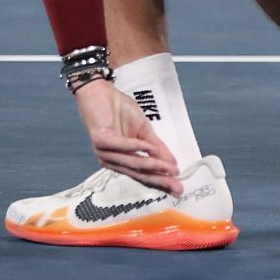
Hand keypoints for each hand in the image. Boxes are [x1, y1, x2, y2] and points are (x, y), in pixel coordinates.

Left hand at [74, 79, 183, 193]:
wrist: (100, 91)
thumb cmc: (119, 110)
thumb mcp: (144, 130)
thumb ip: (156, 147)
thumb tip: (172, 163)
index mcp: (121, 161)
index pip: (143, 175)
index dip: (161, 181)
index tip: (178, 187)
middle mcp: (112, 161)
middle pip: (139, 174)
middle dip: (160, 180)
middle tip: (177, 186)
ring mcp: (104, 152)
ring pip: (132, 162)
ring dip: (153, 165)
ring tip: (170, 168)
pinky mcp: (101, 140)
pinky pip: (123, 146)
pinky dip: (138, 147)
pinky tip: (151, 148)